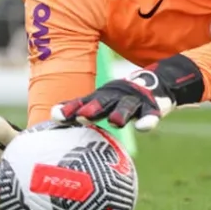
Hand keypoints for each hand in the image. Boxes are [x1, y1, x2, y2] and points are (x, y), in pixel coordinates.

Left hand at [51, 68, 174, 131]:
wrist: (158, 82)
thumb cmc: (121, 98)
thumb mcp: (103, 101)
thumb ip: (81, 108)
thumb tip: (52, 119)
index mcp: (102, 96)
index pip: (83, 102)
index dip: (71, 108)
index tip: (56, 115)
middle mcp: (116, 96)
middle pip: (104, 101)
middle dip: (93, 108)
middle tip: (82, 116)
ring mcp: (136, 100)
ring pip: (127, 106)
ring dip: (120, 112)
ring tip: (115, 121)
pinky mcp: (154, 106)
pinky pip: (151, 114)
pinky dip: (148, 120)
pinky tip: (143, 127)